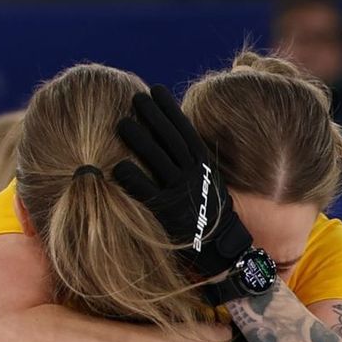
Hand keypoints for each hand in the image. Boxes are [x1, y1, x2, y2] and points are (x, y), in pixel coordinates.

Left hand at [113, 85, 254, 285]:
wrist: (224, 251)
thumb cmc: (211, 216)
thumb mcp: (209, 183)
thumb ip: (193, 164)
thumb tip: (173, 142)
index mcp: (205, 165)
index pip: (184, 130)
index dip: (169, 109)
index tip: (156, 90)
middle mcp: (194, 175)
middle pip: (169, 139)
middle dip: (152, 116)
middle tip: (135, 98)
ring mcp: (182, 193)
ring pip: (158, 160)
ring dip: (139, 140)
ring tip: (121, 122)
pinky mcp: (169, 214)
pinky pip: (148, 193)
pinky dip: (133, 179)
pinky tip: (117, 166)